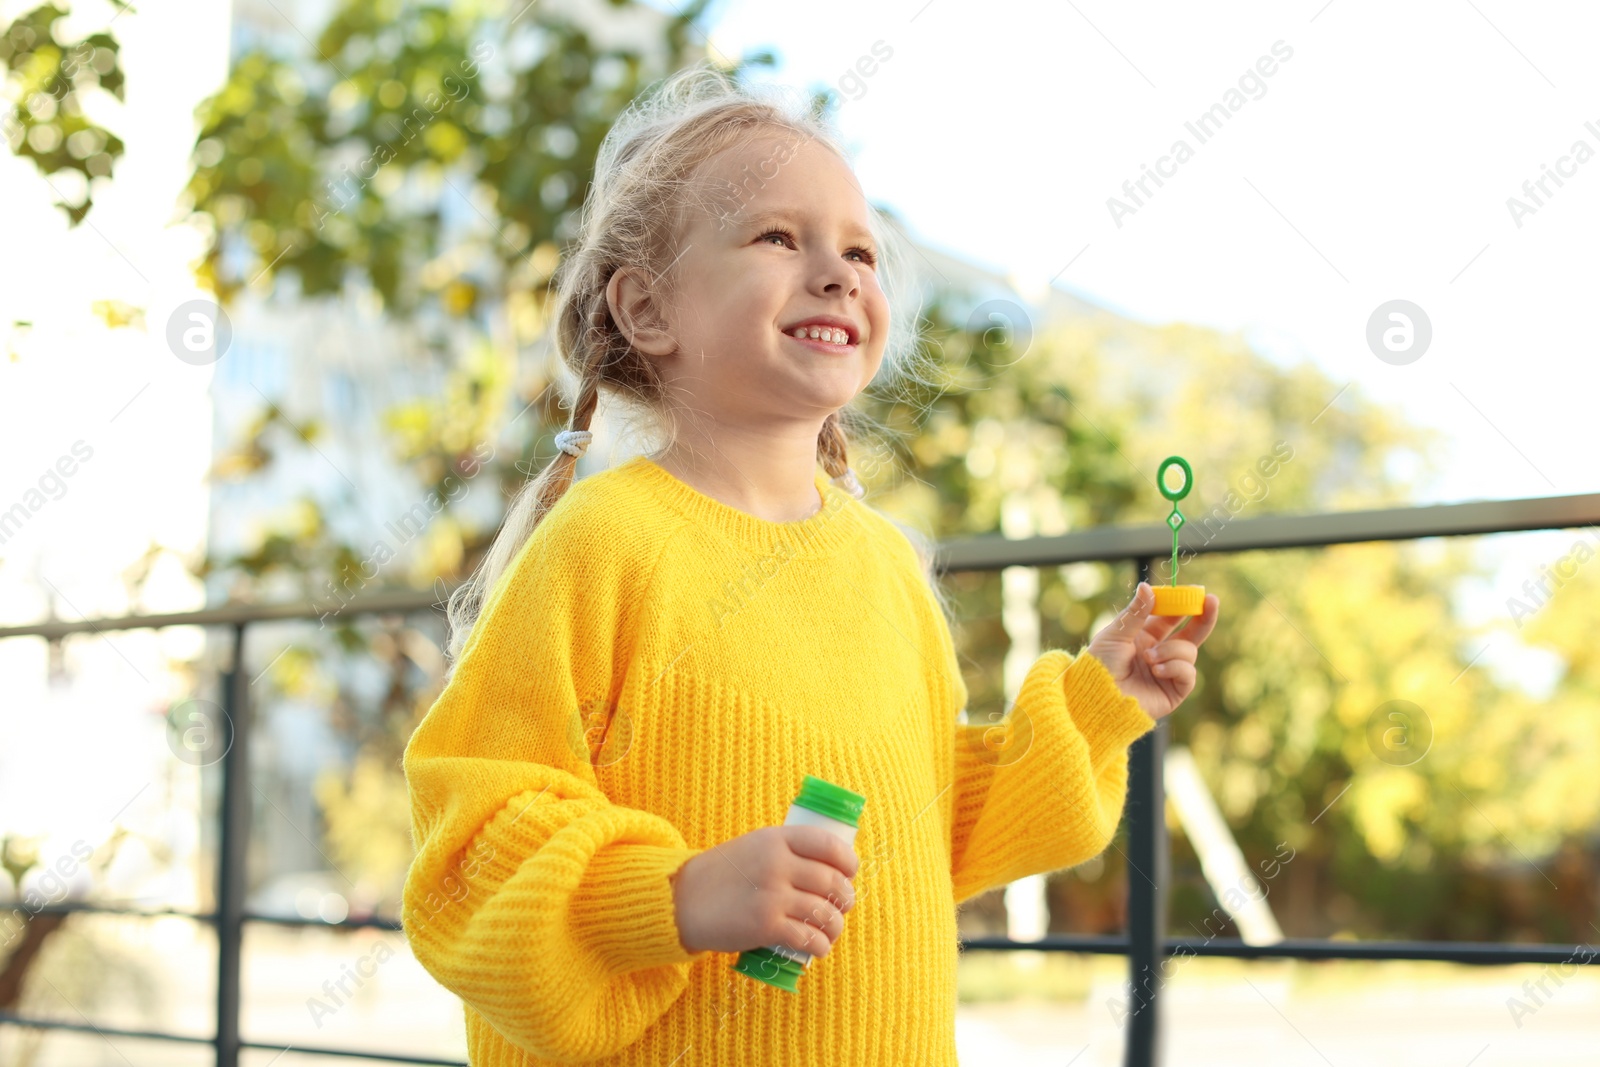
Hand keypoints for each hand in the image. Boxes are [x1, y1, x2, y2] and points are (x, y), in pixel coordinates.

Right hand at [670, 824, 857, 956]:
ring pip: (825, 913)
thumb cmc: (722, 874)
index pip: (828, 844)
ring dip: (835, 926)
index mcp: (776, 839)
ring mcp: (772, 896)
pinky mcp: (765, 927)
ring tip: (831, 930)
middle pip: (832, 882)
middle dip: (845, 898)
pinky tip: (818, 947)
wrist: (681, 900)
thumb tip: (828, 867)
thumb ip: (786, 851)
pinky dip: (820, 945)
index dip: (848, 861)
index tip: (850, 872)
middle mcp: (777, 864)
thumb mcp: (753, 846)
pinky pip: (808, 938)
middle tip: (843, 905)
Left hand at [1084, 581, 1219, 719]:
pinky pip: (1188, 673)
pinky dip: (1175, 667)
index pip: (1170, 617)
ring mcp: (1168, 672)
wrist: (1097, 697)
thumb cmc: (1099, 665)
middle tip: (1212, 601)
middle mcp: (1159, 652)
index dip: (1181, 604)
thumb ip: (1136, 612)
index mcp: (1144, 637)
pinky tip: (1157, 671)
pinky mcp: (1174, 691)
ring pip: (1188, 651)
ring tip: (1149, 658)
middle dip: (1203, 617)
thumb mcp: (1116, 633)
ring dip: (1171, 650)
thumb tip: (1147, 586)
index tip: (1194, 591)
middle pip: (1190, 633)